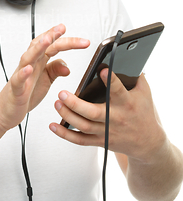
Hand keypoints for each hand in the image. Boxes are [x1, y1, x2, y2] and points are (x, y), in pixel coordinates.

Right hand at [0, 24, 89, 132]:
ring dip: (38, 48)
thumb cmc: (25, 94)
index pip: (52, 46)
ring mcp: (22, 75)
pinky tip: (29, 69)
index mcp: (39, 62)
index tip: (80, 38)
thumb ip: (55, 70)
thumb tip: (68, 66)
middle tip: (62, 28)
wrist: (7, 110)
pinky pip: (18, 79)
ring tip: (47, 40)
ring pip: (29, 57)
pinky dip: (23, 73)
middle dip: (52, 36)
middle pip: (41, 46)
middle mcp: (30, 65)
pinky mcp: (16, 89)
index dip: (64, 40)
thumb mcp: (46, 81)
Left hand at [50, 71, 165, 161]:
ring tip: (56, 103)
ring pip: (83, 126)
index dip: (110, 81)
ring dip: (67, 115)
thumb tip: (129, 57)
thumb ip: (136, 76)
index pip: (118, 91)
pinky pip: (80, 140)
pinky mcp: (99, 141)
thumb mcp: (145, 93)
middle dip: (75, 103)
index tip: (101, 70)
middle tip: (61, 93)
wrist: (148, 144)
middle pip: (93, 112)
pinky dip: (65, 134)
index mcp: (127, 104)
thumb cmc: (144, 113)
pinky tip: (53, 126)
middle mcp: (115, 118)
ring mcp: (106, 131)